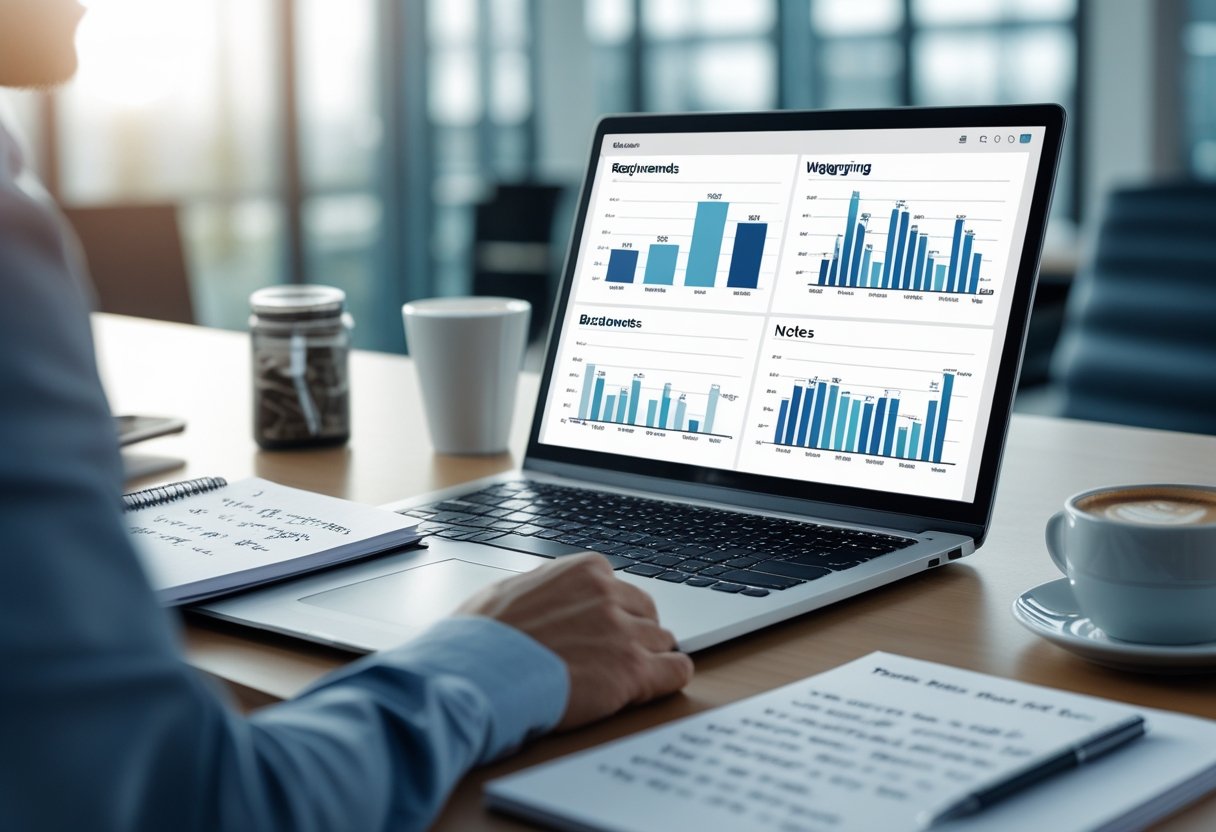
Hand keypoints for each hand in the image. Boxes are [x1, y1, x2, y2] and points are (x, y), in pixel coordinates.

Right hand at [458, 553, 693, 729]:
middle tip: (609, 659)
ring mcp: (624, 632)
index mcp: (585, 571)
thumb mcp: (512, 591)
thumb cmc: (482, 638)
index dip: (611, 616)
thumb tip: (552, 598)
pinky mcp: (633, 670)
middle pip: (647, 615)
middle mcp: (609, 595)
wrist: (477, 674)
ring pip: (662, 643)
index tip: (597, 634)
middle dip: (633, 635)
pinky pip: (677, 670)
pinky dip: (669, 679)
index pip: (621, 590)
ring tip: (616, 680)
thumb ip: (547, 590)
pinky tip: (652, 686)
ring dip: (646, 660)